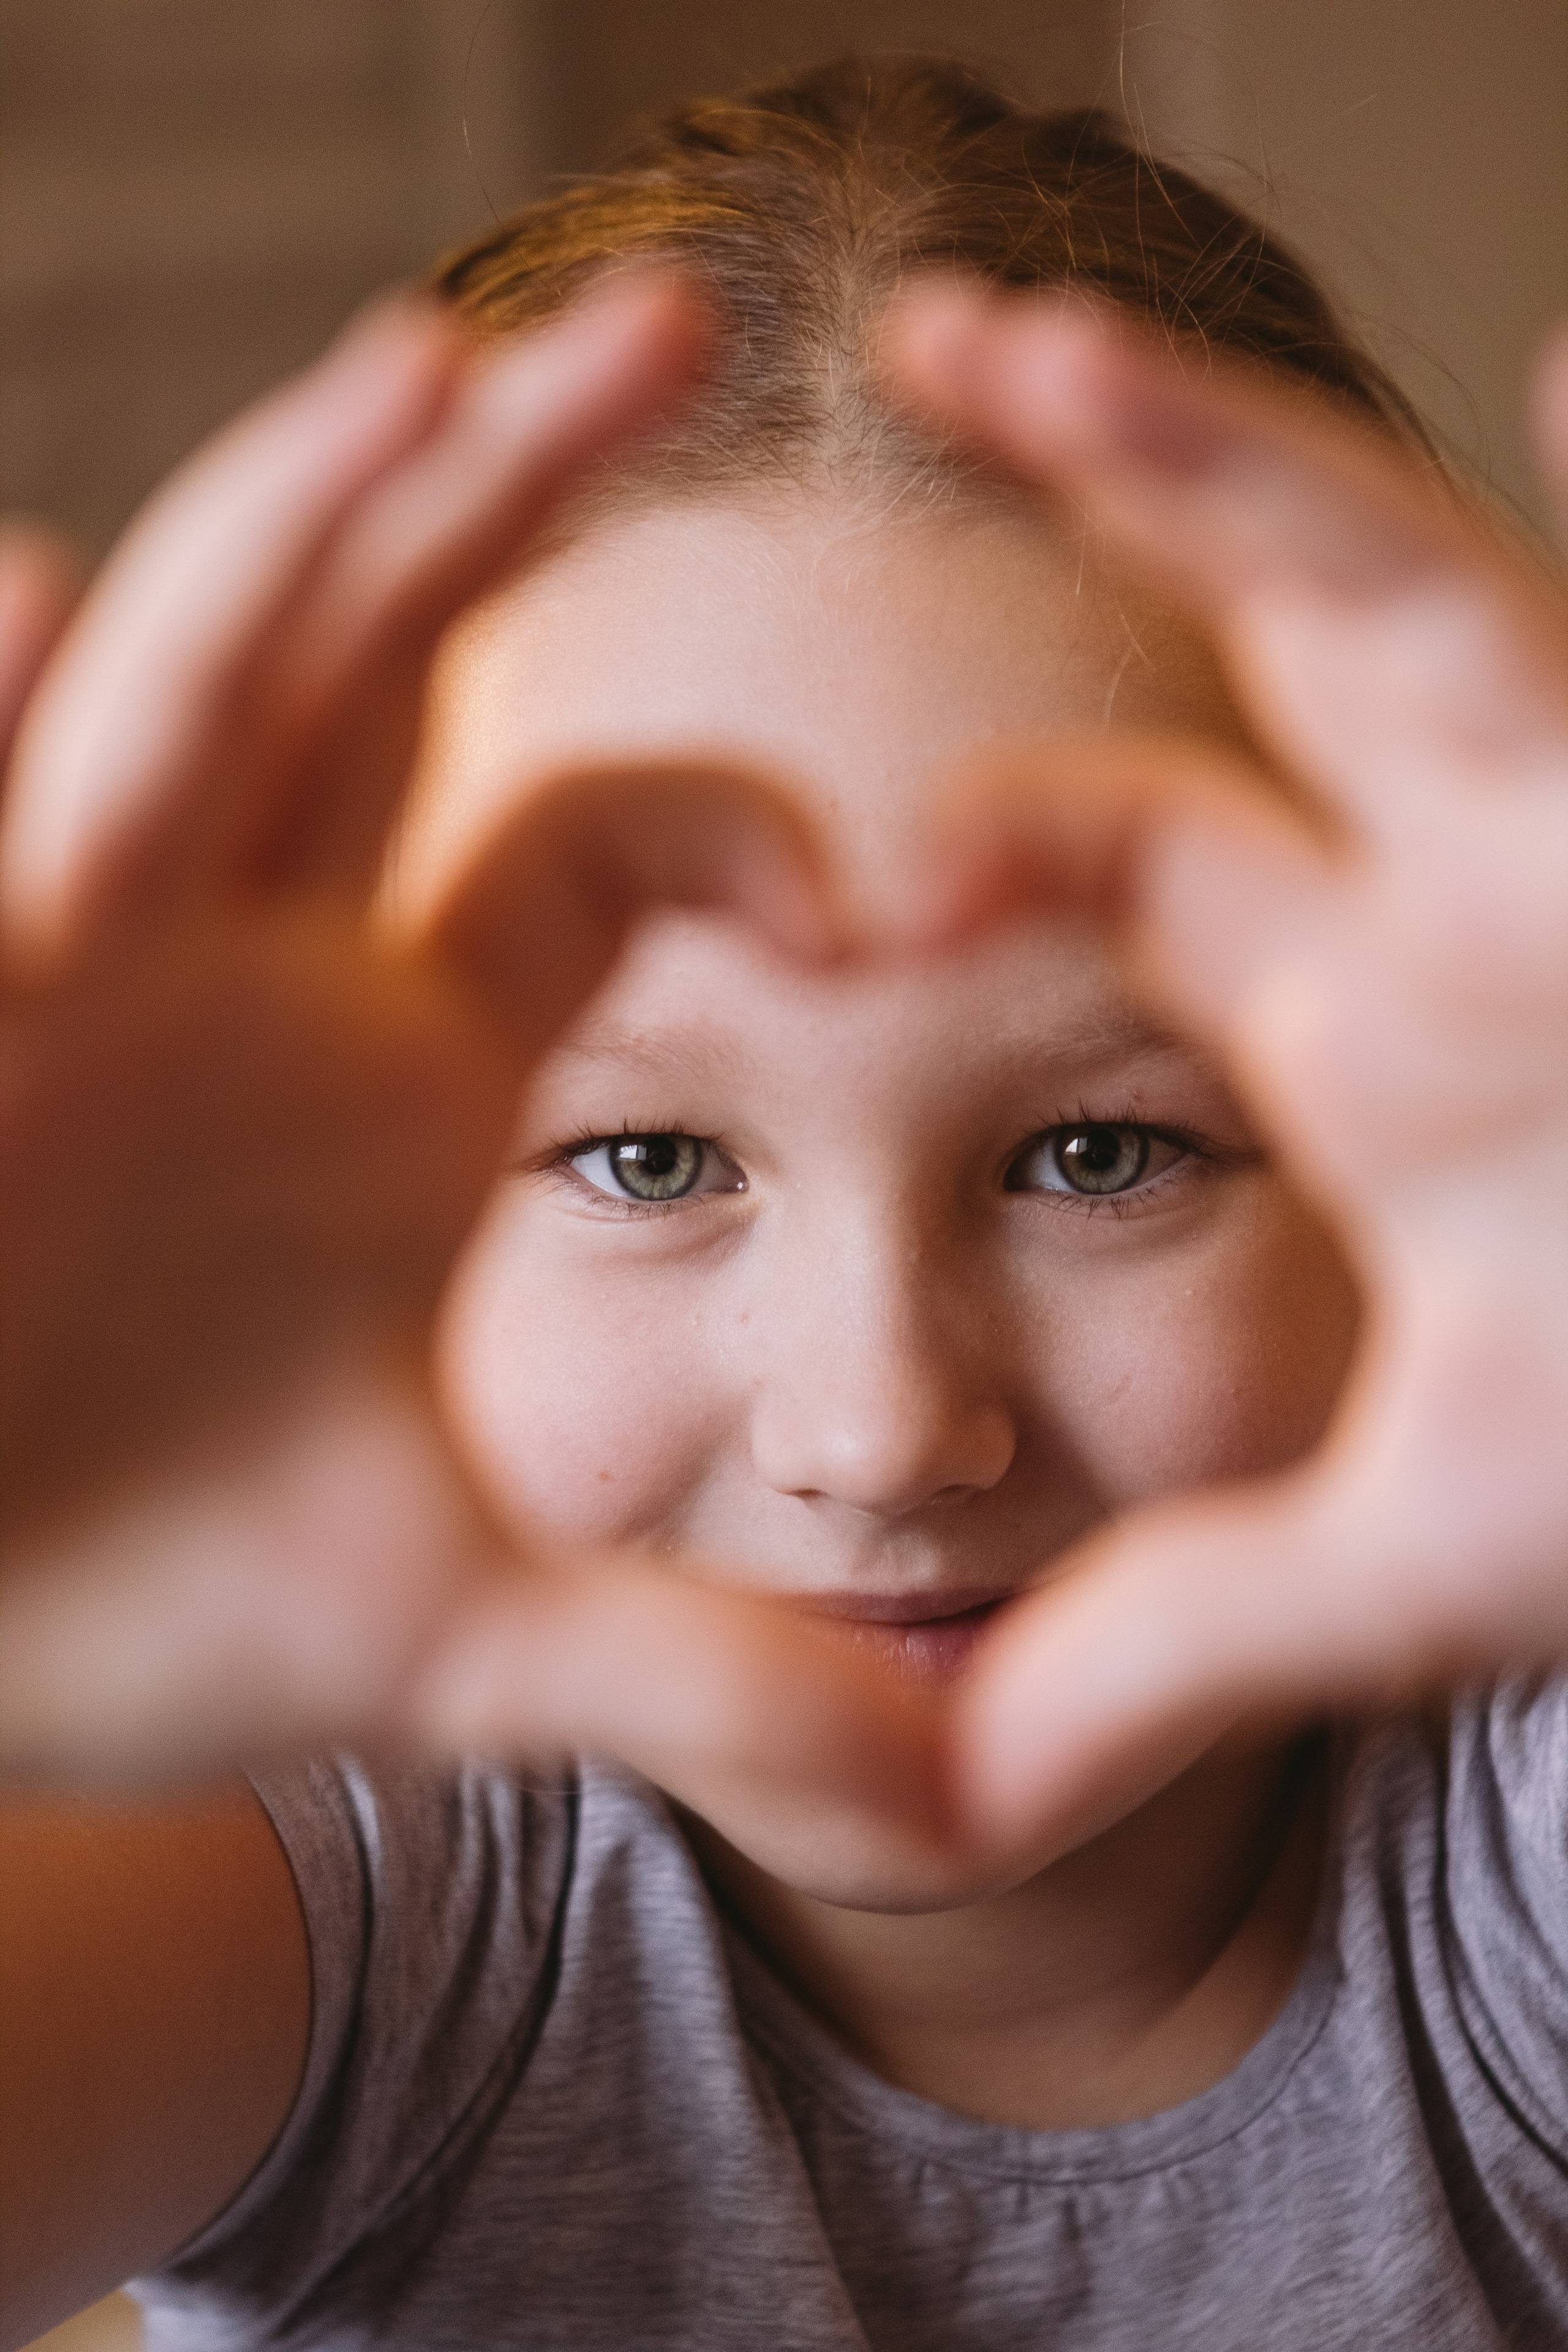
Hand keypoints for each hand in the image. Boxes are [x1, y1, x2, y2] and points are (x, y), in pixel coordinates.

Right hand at [0, 288, 945, 1876]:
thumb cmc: (147, 1589)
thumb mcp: (469, 1636)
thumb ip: (706, 1680)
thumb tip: (966, 1789)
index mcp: (397, 1058)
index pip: (592, 857)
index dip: (740, 844)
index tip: (868, 909)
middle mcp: (245, 960)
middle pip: (396, 671)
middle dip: (509, 503)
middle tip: (682, 323)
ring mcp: (72, 957)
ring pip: (199, 694)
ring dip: (297, 538)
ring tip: (420, 368)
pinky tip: (27, 602)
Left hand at [890, 293, 1567, 1858]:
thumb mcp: (1396, 1564)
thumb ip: (1164, 1650)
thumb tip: (930, 1799)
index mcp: (1366, 1020)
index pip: (1133, 862)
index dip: (969, 852)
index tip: (825, 887)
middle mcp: (1461, 887)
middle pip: (1236, 657)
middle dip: (1095, 506)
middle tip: (905, 364)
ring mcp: (1564, 833)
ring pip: (1377, 575)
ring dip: (1209, 444)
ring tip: (1003, 335)